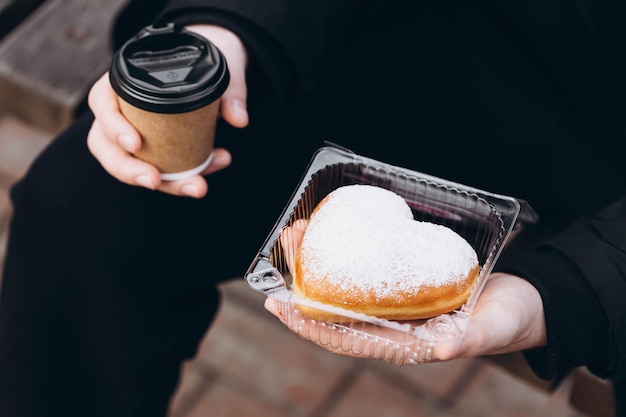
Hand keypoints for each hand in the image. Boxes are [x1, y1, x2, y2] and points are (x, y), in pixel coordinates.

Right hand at [87, 25, 248, 197]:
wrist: (214, 63)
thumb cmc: (205, 62)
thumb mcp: (220, 66)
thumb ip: (230, 91)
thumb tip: (239, 119)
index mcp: (124, 80)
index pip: (102, 102)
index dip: (112, 126)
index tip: (135, 144)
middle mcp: (121, 110)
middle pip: (105, 146)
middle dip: (127, 169)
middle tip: (153, 181)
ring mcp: (133, 134)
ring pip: (131, 166)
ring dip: (164, 183)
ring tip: (197, 187)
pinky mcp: (153, 152)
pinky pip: (160, 172)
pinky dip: (184, 179)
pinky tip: (209, 175)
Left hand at [264, 221, 546, 363]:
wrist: (522, 304)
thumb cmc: (507, 321)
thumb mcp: (490, 329)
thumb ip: (468, 341)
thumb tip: (441, 350)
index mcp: (402, 344)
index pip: (344, 340)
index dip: (309, 326)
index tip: (280, 305)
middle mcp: (390, 326)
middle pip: (334, 307)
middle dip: (303, 280)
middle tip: (288, 242)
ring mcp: (394, 304)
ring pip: (344, 286)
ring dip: (318, 261)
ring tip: (301, 231)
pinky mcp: (403, 283)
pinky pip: (365, 271)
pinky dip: (346, 254)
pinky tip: (336, 231)